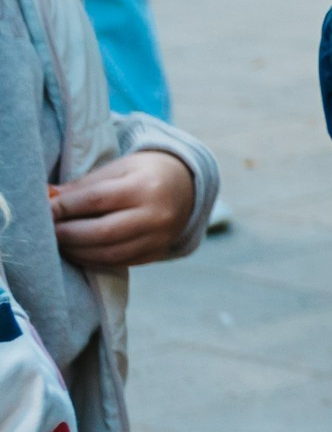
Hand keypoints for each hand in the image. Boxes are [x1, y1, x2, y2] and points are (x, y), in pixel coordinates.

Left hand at [52, 152, 195, 267]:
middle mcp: (156, 215)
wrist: (186, 186)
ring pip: (109, 253)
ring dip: (77, 251)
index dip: (65, 207)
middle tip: (47, 232)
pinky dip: (93, 260)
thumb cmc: (144, 173)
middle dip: (67, 234)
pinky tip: (78, 251)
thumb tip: (47, 199)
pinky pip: (119, 263)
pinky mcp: (156, 253)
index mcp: (146, 186)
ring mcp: (159, 238)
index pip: (96, 200)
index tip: (45, 210)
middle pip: (102, 232)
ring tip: (59, 243)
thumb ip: (84, 186)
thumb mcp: (118, 168)